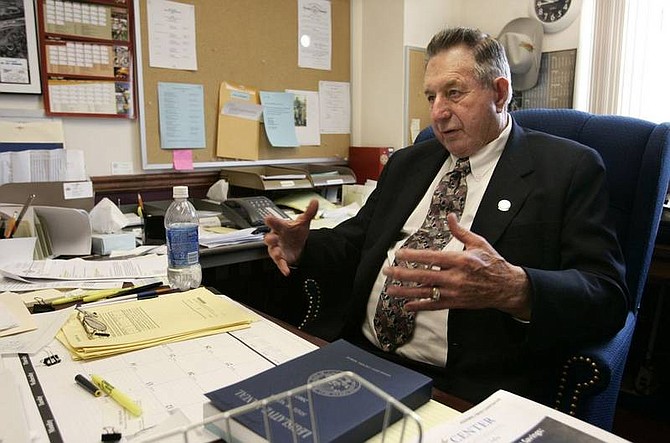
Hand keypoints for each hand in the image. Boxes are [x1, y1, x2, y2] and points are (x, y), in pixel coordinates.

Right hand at [263, 199, 318, 276]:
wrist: (297, 245)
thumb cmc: (295, 233)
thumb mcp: (303, 222)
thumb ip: (309, 212)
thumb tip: (315, 202)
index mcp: (280, 227)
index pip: (274, 223)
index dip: (271, 221)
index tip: (268, 218)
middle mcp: (276, 238)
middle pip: (269, 237)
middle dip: (270, 238)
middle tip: (272, 237)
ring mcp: (277, 249)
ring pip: (273, 251)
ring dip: (275, 252)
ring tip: (278, 254)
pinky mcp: (281, 259)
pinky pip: (280, 263)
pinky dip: (282, 267)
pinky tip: (286, 271)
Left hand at [383, 213, 531, 319]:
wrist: (506, 287)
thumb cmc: (492, 263)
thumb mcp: (478, 243)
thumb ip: (461, 231)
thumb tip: (450, 217)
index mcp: (459, 260)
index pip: (431, 257)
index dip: (413, 256)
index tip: (398, 254)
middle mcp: (455, 277)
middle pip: (424, 275)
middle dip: (403, 274)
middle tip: (387, 271)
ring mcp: (454, 292)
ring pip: (426, 292)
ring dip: (406, 291)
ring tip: (390, 290)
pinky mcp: (455, 303)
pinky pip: (434, 305)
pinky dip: (420, 306)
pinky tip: (407, 306)